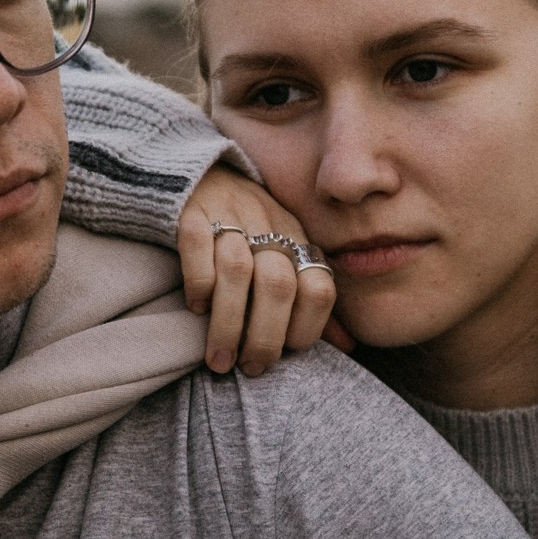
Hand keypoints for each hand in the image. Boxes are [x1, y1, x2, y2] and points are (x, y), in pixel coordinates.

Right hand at [178, 168, 336, 376]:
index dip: (307, 327)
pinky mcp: (190, 210)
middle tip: (249, 367)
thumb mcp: (288, 256)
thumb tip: (347, 345)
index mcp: (298, 239)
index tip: (285, 354)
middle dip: (264, 336)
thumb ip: (313, 301)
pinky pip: (197, 245)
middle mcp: (268, 225)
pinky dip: (199, 281)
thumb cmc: (250, 227)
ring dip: (228, 323)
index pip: (319, 286)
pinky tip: (196, 307)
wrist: (201, 172)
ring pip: (237, 271)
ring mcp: (229, 215)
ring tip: (219, 359)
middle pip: (278, 285)